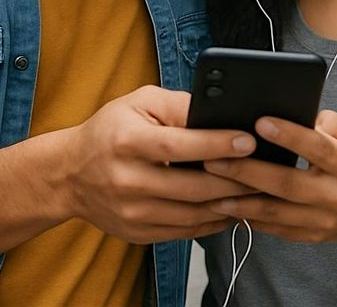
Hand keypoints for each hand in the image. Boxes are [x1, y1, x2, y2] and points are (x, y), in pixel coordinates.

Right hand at [56, 85, 257, 242]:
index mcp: (126, 142)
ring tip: (257, 190)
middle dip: (235, 179)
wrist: (70, 174)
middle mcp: (127, 180)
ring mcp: (131, 212)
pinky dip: (213, 222)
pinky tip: (232, 208)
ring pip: (193, 215)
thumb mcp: (139, 103)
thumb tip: (219, 112)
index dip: (216, 143)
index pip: (178, 145)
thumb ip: (179, 105)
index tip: (248, 140)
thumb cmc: (112, 130)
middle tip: (266, 170)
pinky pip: (185, 232)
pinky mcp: (137, 233)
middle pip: (192, 187)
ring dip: (230, 204)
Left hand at [202, 110, 336, 246]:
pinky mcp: (308, 236)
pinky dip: (248, 218)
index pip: (319, 148)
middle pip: (287, 184)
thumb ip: (331, 122)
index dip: (290, 135)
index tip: (259, 122)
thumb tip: (298, 115)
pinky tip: (224, 206)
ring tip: (208, 187)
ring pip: (275, 212)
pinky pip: (274, 228)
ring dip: (239, 200)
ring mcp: (322, 220)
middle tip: (214, 158)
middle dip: (248, 171)